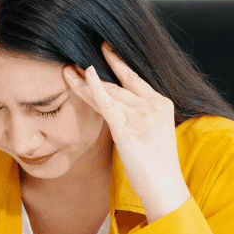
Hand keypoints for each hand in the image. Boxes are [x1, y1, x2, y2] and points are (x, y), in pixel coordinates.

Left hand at [63, 43, 190, 222]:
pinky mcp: (127, 128)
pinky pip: (107, 103)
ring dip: (85, 80)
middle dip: (95, 70)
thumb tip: (117, 108)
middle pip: (118, 82)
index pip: (134, 78)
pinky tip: (85, 75)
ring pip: (108, 92)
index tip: (104, 47)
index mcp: (162, 103)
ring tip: (68, 68)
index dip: (117, 62)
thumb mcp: (153, 133)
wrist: (165, 186)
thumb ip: (139, 116)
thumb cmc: (157, 165)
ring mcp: (141, 116)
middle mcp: (153, 105)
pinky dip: (95, 88)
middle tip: (77, 55)